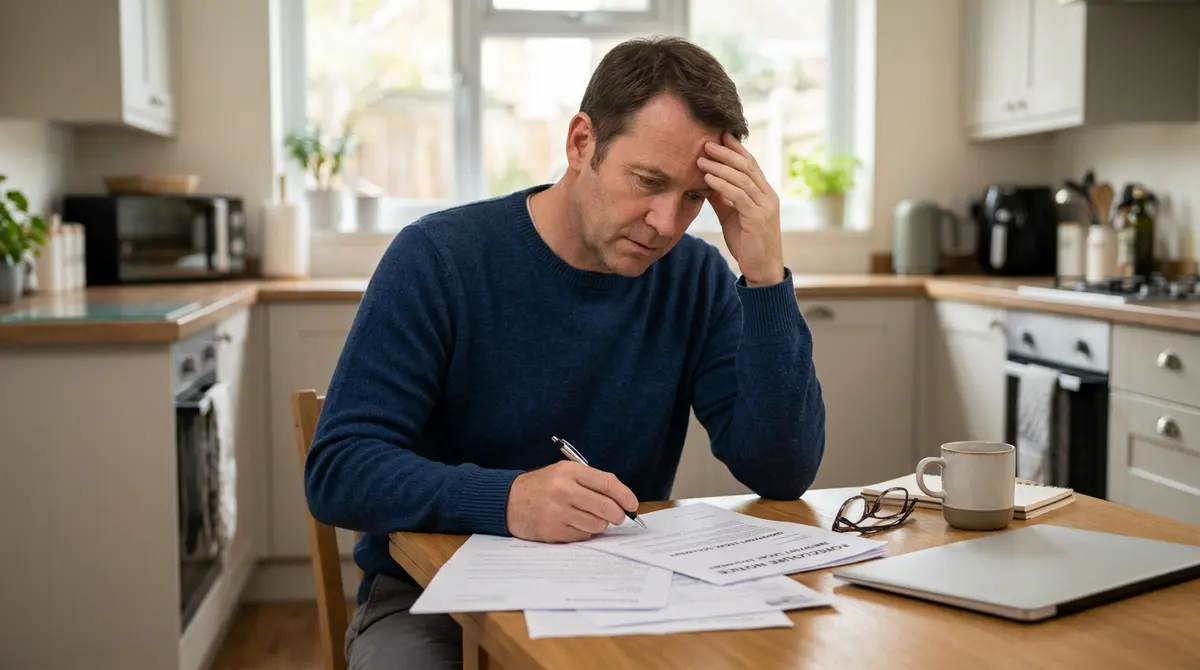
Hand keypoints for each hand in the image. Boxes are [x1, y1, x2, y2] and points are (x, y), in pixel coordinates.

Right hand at [506, 461, 638, 542]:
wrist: (507, 501)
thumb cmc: (541, 486)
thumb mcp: (563, 473)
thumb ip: (590, 482)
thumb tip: (620, 499)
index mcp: (569, 471)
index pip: (607, 483)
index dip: (625, 495)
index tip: (633, 505)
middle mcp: (564, 490)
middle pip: (606, 507)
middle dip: (617, 514)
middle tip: (618, 516)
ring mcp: (558, 512)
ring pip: (597, 524)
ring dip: (599, 524)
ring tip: (589, 518)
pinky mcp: (553, 530)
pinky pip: (582, 535)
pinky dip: (583, 531)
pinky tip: (573, 524)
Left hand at [698, 133, 784, 286]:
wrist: (762, 270)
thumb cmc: (747, 243)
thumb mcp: (731, 215)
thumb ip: (722, 197)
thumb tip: (705, 179)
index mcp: (764, 193)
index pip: (750, 164)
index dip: (735, 149)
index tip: (719, 135)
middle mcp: (768, 196)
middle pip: (747, 166)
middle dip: (726, 153)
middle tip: (706, 142)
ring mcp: (765, 207)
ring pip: (742, 179)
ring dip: (720, 167)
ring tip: (701, 159)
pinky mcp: (758, 219)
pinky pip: (739, 196)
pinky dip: (722, 185)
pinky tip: (708, 179)